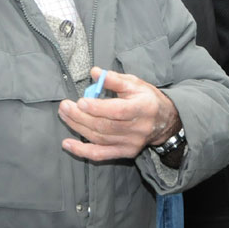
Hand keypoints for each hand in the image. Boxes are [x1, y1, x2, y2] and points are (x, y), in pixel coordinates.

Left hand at [58, 67, 180, 160]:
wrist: (164, 121)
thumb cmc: (146, 98)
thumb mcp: (135, 83)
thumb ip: (114, 79)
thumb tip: (94, 72)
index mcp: (142, 108)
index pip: (118, 111)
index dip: (98, 108)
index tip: (80, 101)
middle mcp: (137, 129)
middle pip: (104, 125)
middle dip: (81, 116)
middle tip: (65, 106)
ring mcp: (130, 143)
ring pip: (99, 138)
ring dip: (77, 127)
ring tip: (64, 115)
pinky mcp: (124, 152)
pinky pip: (100, 154)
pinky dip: (82, 150)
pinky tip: (67, 144)